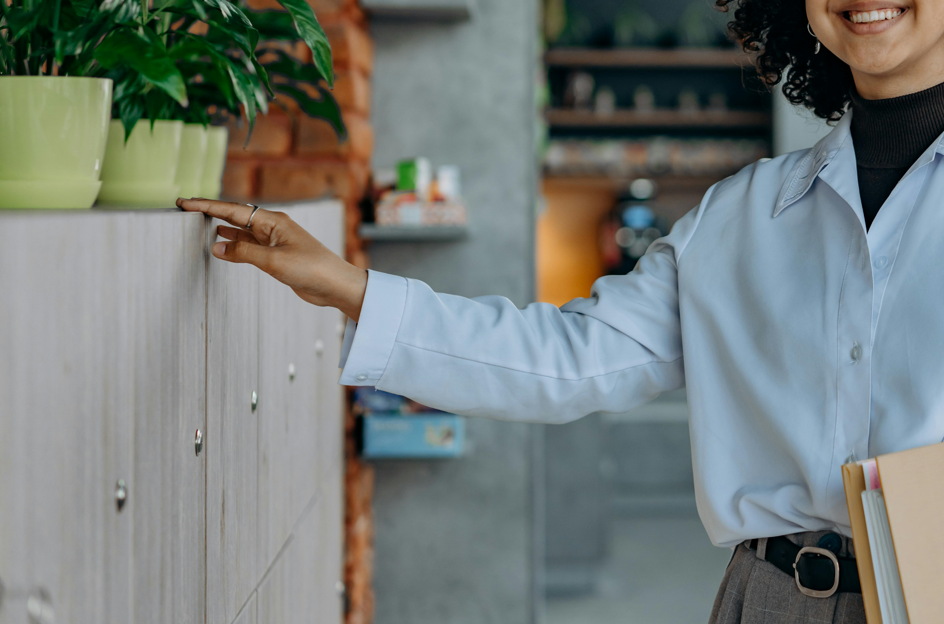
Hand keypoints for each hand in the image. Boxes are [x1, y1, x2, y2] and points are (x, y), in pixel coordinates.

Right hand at [177, 198, 367, 320]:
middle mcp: (273, 227)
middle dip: (211, 212)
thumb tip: (216, 247)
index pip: (233, 210)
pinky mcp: (278, 255)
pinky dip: (235, 243)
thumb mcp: (273, 261)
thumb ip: (243, 253)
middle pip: (236, 216)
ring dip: (222, 227)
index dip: (207, 206)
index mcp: (273, 221)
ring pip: (242, 231)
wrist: (335, 285)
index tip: (185, 202)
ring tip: (200, 223)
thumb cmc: (311, 269)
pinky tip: (223, 242)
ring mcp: (275, 241)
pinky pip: (250, 245)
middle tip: (187, 209)